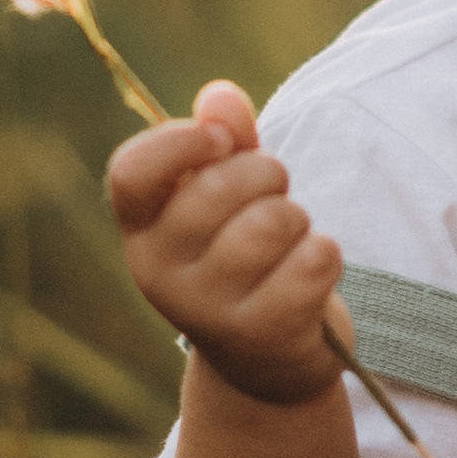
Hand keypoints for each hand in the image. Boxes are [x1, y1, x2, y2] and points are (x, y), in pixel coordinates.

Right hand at [106, 81, 353, 407]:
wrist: (266, 361)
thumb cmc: (243, 255)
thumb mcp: (227, 195)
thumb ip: (224, 140)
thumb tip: (221, 96)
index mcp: (142, 230)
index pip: (131, 173)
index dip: (179, 141)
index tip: (221, 140)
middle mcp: (160, 273)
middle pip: (219, 188)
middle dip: (267, 174)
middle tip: (274, 195)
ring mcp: (208, 310)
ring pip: (273, 222)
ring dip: (298, 219)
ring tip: (290, 239)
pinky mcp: (263, 333)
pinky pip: (314, 260)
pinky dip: (325, 255)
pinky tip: (309, 272)